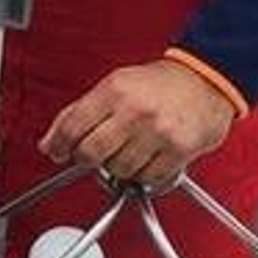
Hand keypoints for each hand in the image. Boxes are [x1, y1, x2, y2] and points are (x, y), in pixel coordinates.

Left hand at [39, 58, 236, 185]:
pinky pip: (148, 177)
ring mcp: (158, 132)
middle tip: (93, 154)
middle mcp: (135, 111)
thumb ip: (80, 111)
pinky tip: (147, 156)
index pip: (72, 126)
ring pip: (118, 169)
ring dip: (118, 166)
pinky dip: (143, 173)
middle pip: (91, 153)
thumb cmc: (159, 84)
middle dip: (87, 158)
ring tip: (128, 150)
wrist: (206, 79)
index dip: (58, 145)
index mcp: (115, 90)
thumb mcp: (115, 84)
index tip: (57, 152)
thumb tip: (50, 141)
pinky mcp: (179, 150)